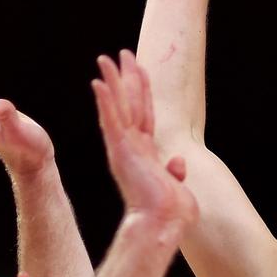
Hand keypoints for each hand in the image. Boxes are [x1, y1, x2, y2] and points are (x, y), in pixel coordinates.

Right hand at [93, 50, 197, 227]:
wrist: (165, 223)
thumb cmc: (171, 211)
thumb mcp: (175, 185)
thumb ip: (174, 171)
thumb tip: (178, 162)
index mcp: (143, 153)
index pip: (142, 114)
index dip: (140, 90)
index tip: (138, 69)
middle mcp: (131, 147)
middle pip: (128, 103)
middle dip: (124, 77)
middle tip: (119, 53)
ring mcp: (125, 148)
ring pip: (118, 106)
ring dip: (112, 81)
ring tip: (105, 58)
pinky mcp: (122, 151)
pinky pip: (112, 120)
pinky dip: (105, 101)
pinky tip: (98, 82)